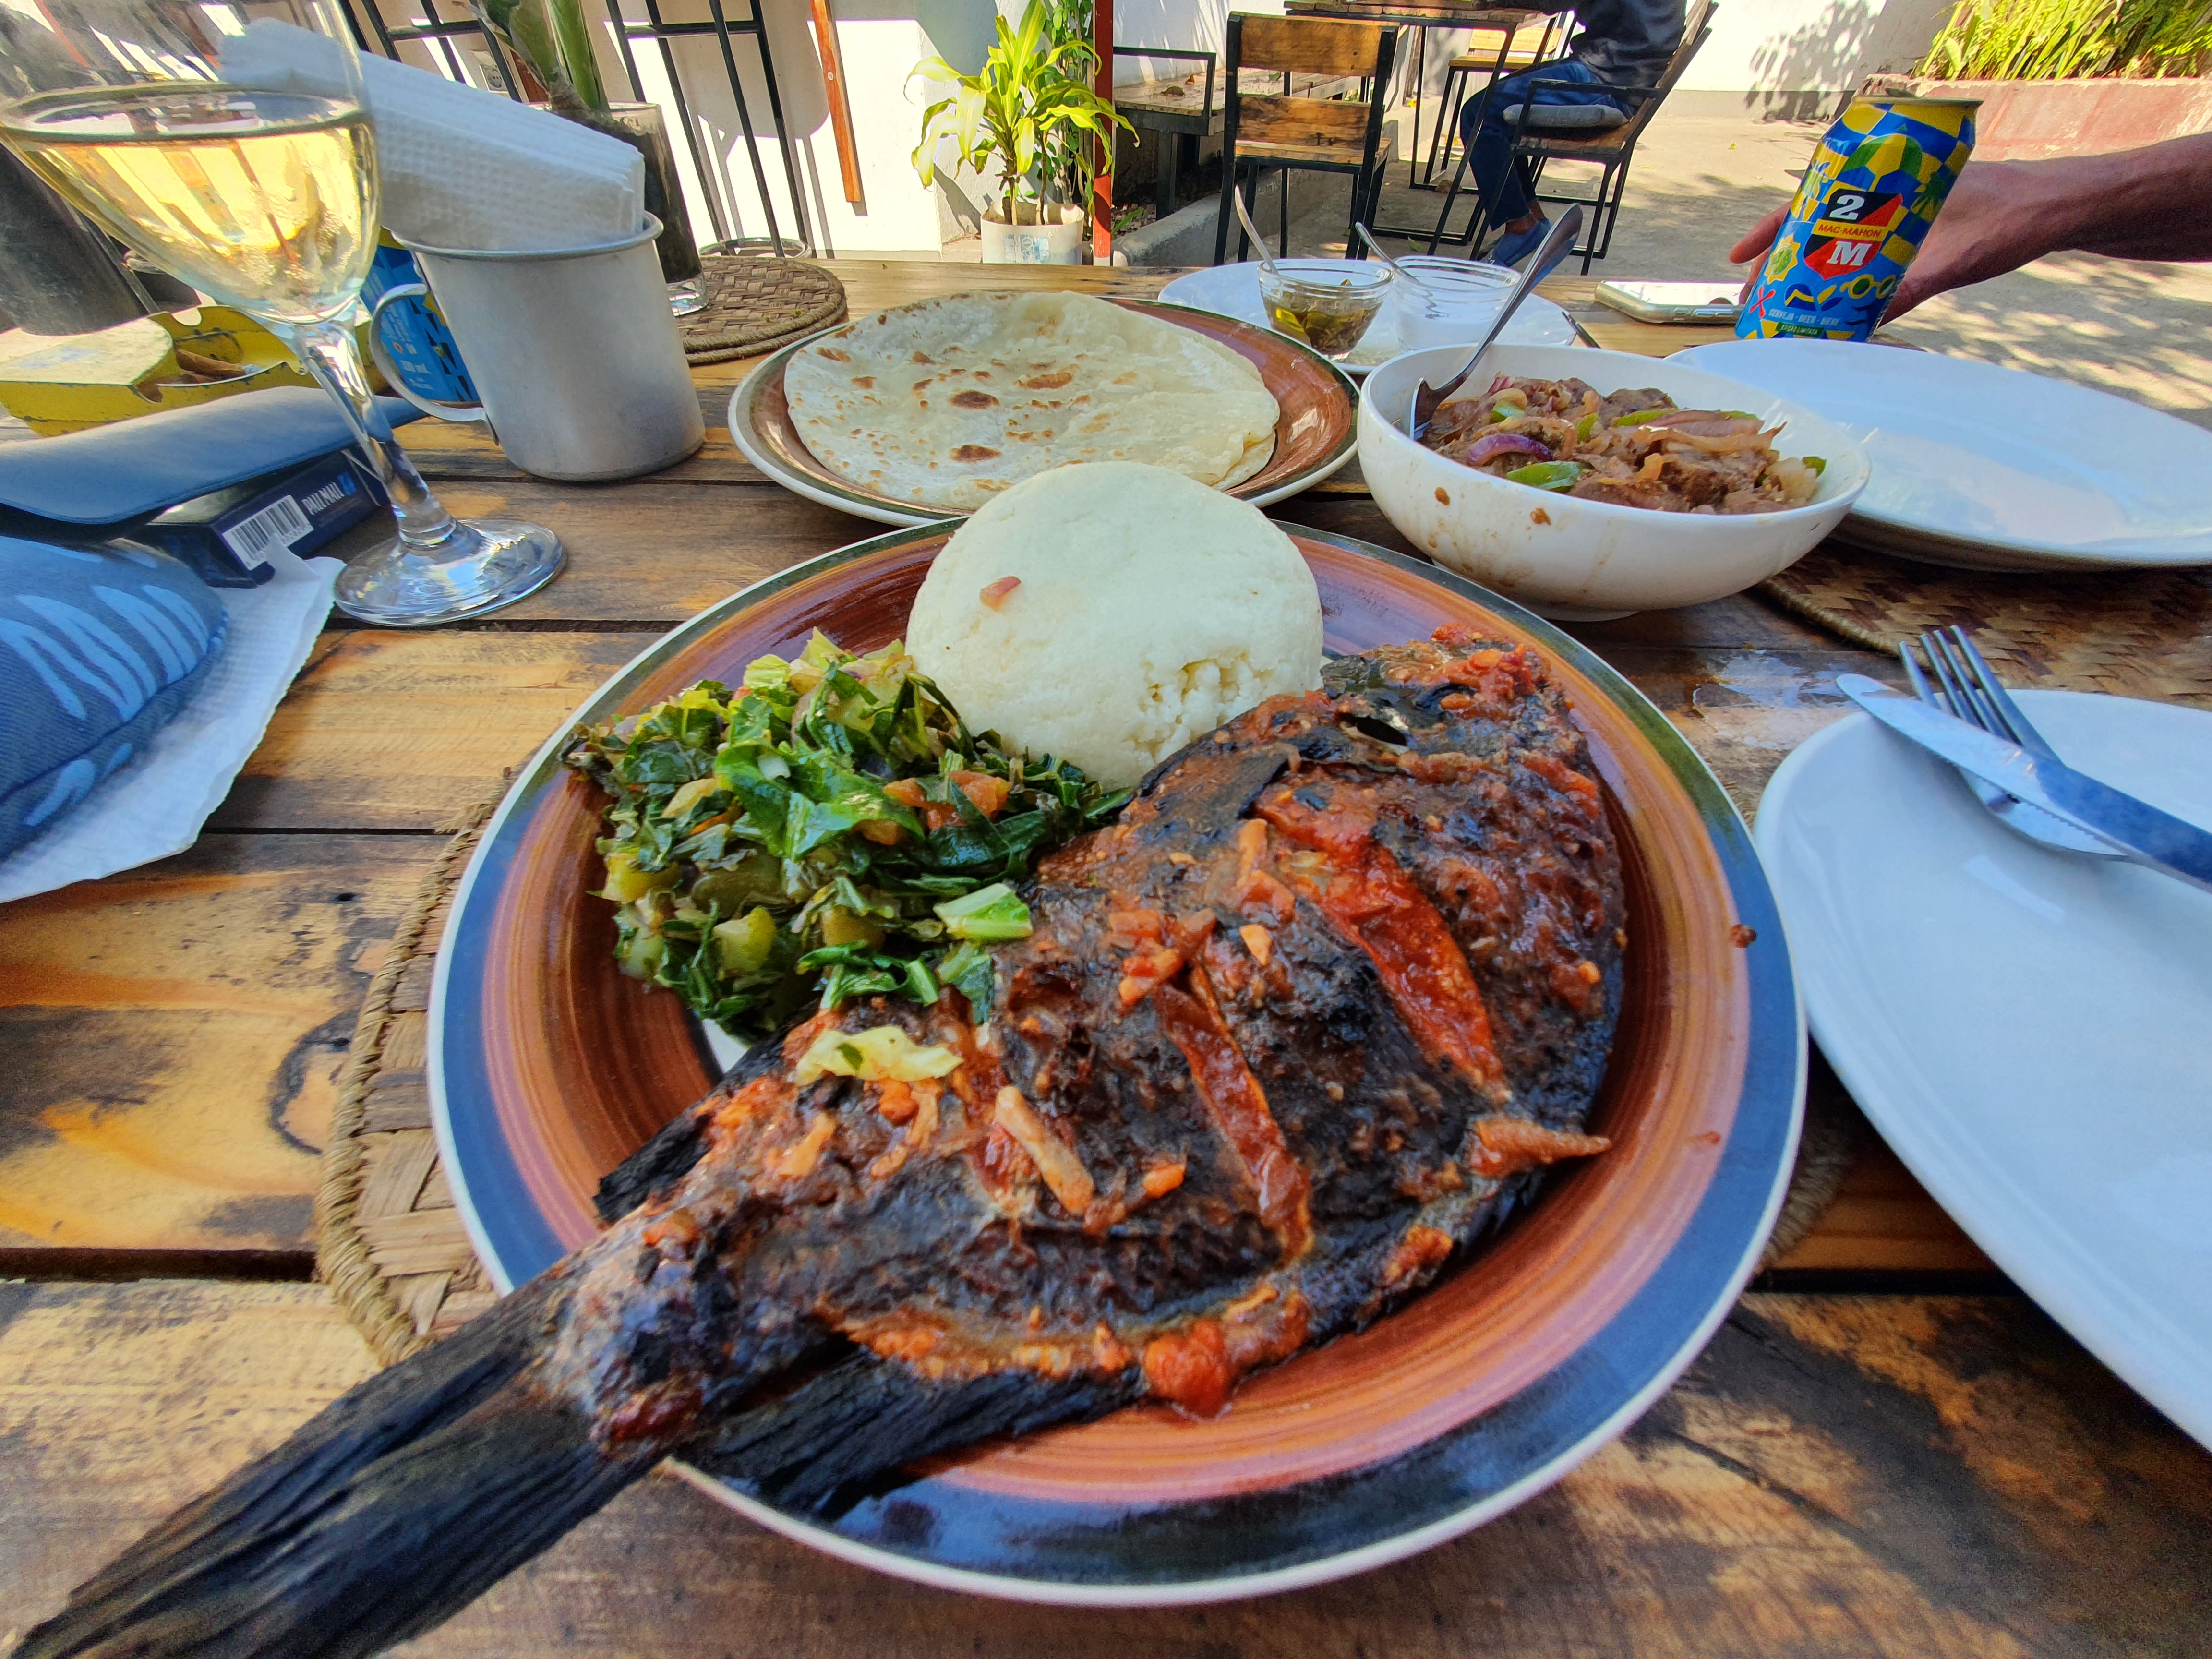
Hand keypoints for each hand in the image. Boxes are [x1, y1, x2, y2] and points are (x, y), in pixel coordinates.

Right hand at [1726, 161, 2071, 320]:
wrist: (2061, 208)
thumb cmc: (2014, 217)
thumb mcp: (1957, 259)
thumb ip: (1909, 291)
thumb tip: (1860, 329)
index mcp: (1887, 185)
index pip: (1811, 201)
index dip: (1771, 229)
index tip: (1738, 258)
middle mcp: (1887, 200)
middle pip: (1817, 228)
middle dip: (1783, 263)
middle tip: (1758, 300)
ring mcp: (1900, 220)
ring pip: (1840, 247)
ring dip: (1812, 277)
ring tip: (1786, 310)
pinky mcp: (1918, 240)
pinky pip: (1868, 261)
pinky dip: (1847, 283)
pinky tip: (1834, 310)